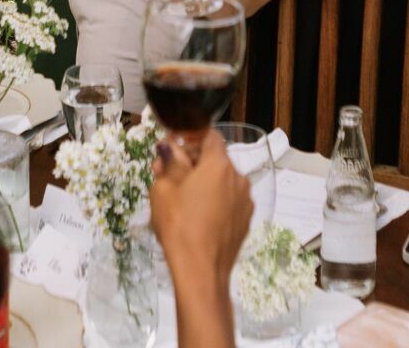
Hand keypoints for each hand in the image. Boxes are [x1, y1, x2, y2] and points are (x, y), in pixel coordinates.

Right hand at [150, 131, 252, 292]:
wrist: (201, 271)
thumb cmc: (179, 225)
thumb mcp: (163, 189)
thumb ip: (169, 162)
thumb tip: (169, 148)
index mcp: (219, 164)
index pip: (208, 136)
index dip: (189, 140)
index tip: (172, 152)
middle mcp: (238, 178)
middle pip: (215, 161)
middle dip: (192, 165)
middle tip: (167, 178)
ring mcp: (245, 201)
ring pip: (222, 183)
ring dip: (204, 185)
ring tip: (181, 203)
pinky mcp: (245, 221)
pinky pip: (228, 202)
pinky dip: (214, 203)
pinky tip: (197, 219)